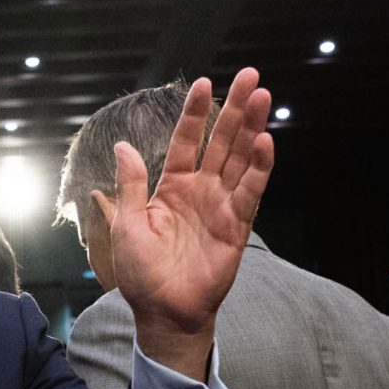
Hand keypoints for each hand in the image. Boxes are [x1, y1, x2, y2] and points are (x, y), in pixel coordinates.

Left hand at [104, 67, 274, 378]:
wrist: (163, 312)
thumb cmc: (142, 274)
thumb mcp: (127, 226)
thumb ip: (131, 185)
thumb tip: (123, 146)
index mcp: (172, 188)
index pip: (186, 141)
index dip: (194, 113)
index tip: (202, 82)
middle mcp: (200, 191)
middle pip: (221, 141)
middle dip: (235, 108)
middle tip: (251, 75)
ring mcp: (221, 206)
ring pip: (240, 158)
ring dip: (252, 128)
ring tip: (263, 96)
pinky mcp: (236, 226)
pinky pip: (250, 192)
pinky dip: (259, 167)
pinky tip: (265, 142)